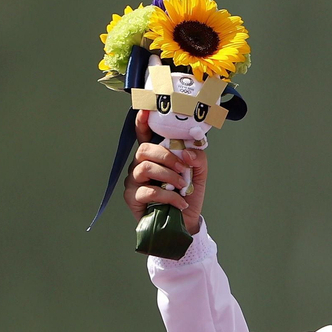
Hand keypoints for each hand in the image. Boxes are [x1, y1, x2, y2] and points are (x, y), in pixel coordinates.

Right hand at [123, 110, 206, 235]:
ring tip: (183, 186)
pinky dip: (168, 197)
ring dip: (169, 176)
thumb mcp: (199, 173)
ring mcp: (134, 181)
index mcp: (156, 156)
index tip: (144, 110)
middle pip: (144, 149)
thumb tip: (187, 152)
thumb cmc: (188, 194)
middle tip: (183, 168)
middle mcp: (141, 165)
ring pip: (144, 168)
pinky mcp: (132, 197)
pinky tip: (179, 202)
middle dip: (166, 156)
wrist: (186, 221)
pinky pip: (147, 191)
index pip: (145, 135)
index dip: (142, 123)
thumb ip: (198, 158)